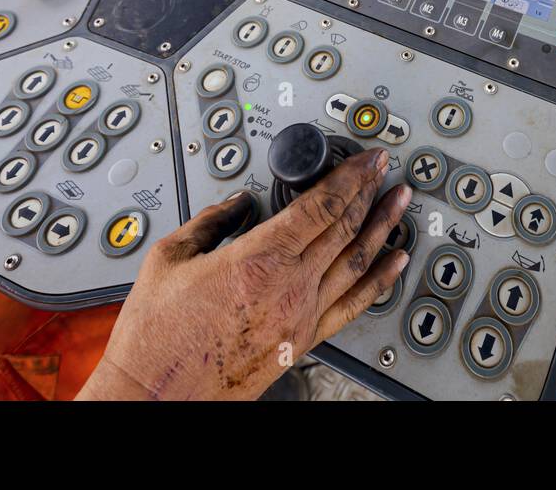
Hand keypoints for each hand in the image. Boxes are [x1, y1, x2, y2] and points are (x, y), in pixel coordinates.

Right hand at [77, 147, 410, 399]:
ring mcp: (299, 316)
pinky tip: (394, 263)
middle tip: (386, 169)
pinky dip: (379, 280)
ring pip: (357, 262)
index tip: (366, 159)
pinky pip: (352, 305)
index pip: (320, 206)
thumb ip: (210, 221)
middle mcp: (287, 287)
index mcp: (257, 260)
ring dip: (382, 227)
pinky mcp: (302, 341)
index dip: (350, 176)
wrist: (155, 396)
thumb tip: (237, 203)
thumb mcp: (168, 258)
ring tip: (400, 203)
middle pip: (344, 228)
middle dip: (370, 192)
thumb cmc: (156, 337)